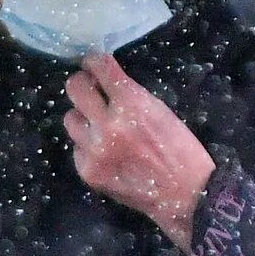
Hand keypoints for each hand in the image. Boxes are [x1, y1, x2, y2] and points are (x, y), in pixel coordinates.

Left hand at [65, 53, 215, 250]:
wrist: (184, 194)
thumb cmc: (179, 149)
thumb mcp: (160, 110)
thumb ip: (129, 95)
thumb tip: (104, 82)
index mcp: (131, 103)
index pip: (99, 67)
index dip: (94, 62)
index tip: (92, 63)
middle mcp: (107, 124)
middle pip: (75, 89)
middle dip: (82, 83)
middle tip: (88, 88)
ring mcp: (94, 150)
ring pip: (70, 119)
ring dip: (83, 118)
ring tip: (98, 126)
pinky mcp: (88, 171)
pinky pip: (77, 148)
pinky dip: (88, 147)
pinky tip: (106, 153)